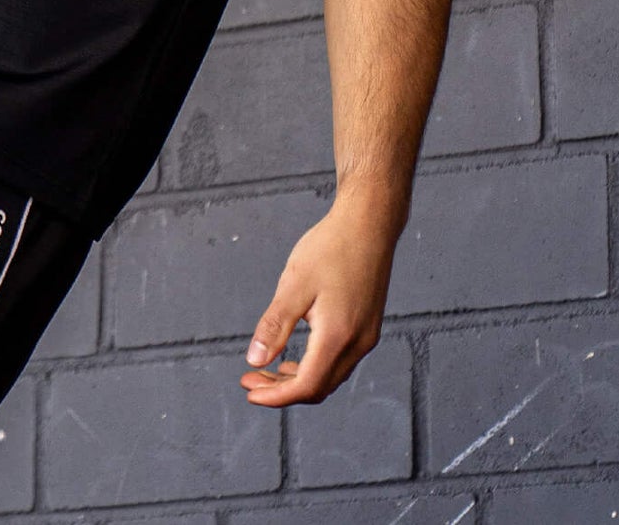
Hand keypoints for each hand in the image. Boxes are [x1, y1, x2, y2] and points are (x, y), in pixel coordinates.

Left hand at [238, 195, 397, 406]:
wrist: (370, 222)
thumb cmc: (331, 247)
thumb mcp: (294, 283)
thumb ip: (275, 325)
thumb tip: (254, 361)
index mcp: (338, 335)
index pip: (305, 385)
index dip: (275, 395)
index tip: (248, 390)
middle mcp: (358, 344)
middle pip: (318, 387)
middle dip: (282, 390)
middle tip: (250, 380)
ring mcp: (366, 337)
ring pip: (329, 377)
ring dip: (297, 380)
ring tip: (266, 370)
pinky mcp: (367, 327)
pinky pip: (339, 362)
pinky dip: (314, 366)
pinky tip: (294, 356)